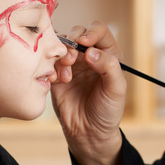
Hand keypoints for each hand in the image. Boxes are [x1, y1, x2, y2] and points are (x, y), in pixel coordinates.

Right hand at [51, 21, 127, 164]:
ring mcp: (72, 64)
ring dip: (60, 55)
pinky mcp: (57, 74)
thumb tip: (91, 51)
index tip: (84, 44)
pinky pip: (48, 61)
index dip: (91, 32)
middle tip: (70, 59)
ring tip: (65, 75)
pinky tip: (55, 81)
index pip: (99, 31)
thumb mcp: (116, 90)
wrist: (88, 133)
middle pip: (77, 33)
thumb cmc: (107, 111)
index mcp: (108, 54)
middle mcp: (89, 55)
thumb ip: (109, 67)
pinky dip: (50, 67)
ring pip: (61, 45)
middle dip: (72, 42)